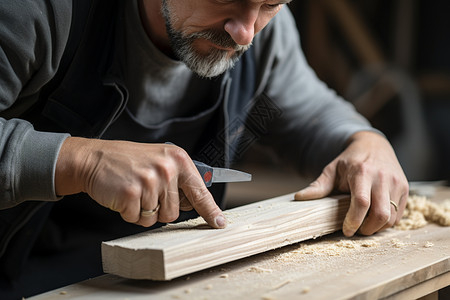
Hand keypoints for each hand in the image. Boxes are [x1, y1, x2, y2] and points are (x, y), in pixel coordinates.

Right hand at [55, 137, 225, 227]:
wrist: (94, 158)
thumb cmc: (128, 161)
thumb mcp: (160, 160)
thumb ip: (178, 179)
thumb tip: (195, 203)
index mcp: (178, 159)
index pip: (200, 191)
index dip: (210, 210)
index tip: (219, 223)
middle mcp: (167, 169)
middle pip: (175, 212)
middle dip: (159, 209)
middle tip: (145, 192)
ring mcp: (150, 181)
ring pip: (156, 218)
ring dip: (143, 212)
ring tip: (134, 192)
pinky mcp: (132, 193)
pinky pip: (137, 219)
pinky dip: (129, 213)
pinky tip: (124, 196)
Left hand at [294, 131, 408, 236]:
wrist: (374, 145)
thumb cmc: (350, 160)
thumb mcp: (332, 169)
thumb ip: (318, 186)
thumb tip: (299, 197)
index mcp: (362, 172)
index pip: (361, 202)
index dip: (354, 221)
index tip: (346, 230)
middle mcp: (382, 178)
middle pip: (380, 214)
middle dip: (367, 229)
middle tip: (355, 231)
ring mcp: (396, 183)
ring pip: (391, 217)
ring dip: (377, 228)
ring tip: (364, 225)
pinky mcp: (405, 188)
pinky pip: (398, 214)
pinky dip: (387, 222)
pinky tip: (374, 218)